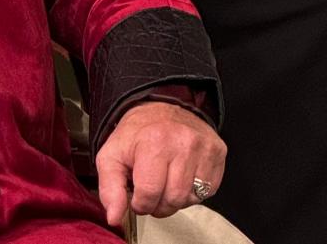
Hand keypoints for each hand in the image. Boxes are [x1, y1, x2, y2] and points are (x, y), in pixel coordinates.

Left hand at [95, 102, 225, 226]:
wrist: (161, 108)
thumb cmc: (137, 134)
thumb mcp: (112, 155)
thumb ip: (109, 188)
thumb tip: (114, 218)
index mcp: (153, 141)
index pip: (149, 194)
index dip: (140, 203)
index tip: (137, 194)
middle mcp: (182, 142)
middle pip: (172, 200)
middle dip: (158, 203)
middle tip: (151, 188)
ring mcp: (203, 147)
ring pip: (190, 199)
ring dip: (175, 199)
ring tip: (165, 181)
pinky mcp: (217, 152)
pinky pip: (207, 191)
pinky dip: (192, 191)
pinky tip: (182, 175)